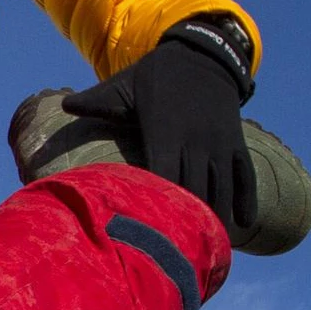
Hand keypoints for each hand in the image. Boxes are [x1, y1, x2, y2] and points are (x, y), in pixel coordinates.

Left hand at [60, 37, 253, 232]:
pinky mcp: (237, 141)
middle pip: (192, 189)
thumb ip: (96, 101)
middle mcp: (195, 140)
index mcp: (163, 131)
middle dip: (185, 221)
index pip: (160, 174)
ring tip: (208, 249)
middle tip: (177, 255)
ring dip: (215, 217)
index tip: (149, 232)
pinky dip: (247, 199)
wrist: (202, 54)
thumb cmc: (154, 76)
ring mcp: (219, 143)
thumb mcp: (123, 86)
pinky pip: (246, 174)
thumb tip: (63, 103)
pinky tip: (243, 224)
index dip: (157, 203)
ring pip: (221, 187)